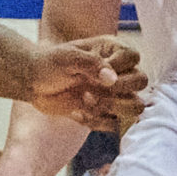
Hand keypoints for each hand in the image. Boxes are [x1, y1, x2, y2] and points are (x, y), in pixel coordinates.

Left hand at [28, 37, 145, 131]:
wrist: (35, 83)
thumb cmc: (51, 63)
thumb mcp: (67, 57)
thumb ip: (91, 64)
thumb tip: (111, 78)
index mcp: (112, 51)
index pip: (133, 57)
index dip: (118, 67)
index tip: (96, 71)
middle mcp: (118, 71)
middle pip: (141, 81)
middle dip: (119, 90)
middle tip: (92, 90)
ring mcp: (114, 93)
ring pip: (135, 106)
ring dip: (111, 108)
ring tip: (85, 101)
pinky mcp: (105, 112)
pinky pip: (114, 124)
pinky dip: (96, 121)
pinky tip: (77, 112)